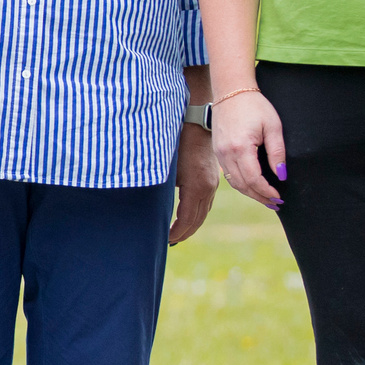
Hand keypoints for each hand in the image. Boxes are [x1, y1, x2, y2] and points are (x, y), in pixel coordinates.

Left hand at [168, 123, 219, 243]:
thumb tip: (151, 210)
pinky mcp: (212, 178)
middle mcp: (208, 188)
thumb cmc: (175, 142)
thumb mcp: (165, 167)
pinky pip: (206, 203)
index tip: (164, 239)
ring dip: (191, 225)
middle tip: (169, 242)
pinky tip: (187, 216)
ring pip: (203, 212)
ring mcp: (213, 183)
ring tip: (178, 234)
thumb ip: (162, 189)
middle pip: (197, 220)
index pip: (187, 220)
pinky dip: (196, 213)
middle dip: (184, 233)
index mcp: (196, 188)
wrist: (196, 122)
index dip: (176, 232)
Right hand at [212, 89, 286, 211]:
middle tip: (275, 203)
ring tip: (265, 198)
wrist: (231, 90)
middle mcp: (226, 154)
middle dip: (259, 196)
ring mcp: (219, 153)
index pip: (253, 179)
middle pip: (242, 185)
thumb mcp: (273, 126)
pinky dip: (240, 183)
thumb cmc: (254, 105)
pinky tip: (251, 185)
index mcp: (240, 148)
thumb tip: (281, 175)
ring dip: (250, 192)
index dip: (267, 191)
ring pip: (234, 182)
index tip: (279, 197)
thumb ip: (277, 152)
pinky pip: (228, 173)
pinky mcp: (218, 151)